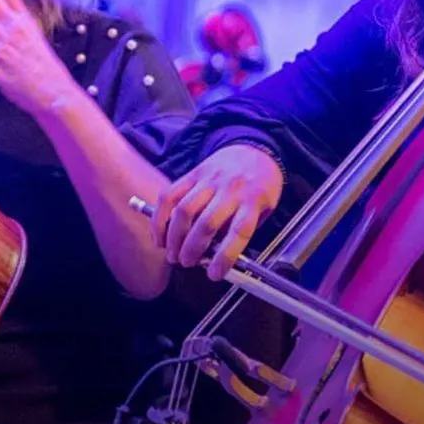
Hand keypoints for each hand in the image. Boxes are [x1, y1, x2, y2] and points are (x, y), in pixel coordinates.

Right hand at [150, 144, 283, 279]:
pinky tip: (159, 235)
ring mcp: (210, 180)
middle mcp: (231, 190)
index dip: (225, 257)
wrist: (255, 149)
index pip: (239, 232)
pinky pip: (171, 195)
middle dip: (192, 249)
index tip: (214, 274)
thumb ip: (243, 228)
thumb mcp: (264, 208)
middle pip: (206, 224)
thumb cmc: (261, 185)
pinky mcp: (194, 173)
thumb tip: (217, 255)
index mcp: (253, 201)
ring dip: (174, 237)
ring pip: (184, 210)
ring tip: (172, 254)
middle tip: (186, 263)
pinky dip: (160, 217)